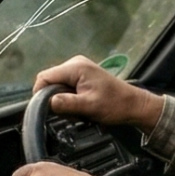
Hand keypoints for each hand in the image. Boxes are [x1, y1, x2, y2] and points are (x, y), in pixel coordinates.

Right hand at [33, 56, 165, 131]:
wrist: (134, 105)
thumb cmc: (115, 105)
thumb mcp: (89, 106)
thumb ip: (66, 103)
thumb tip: (46, 103)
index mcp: (75, 67)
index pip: (44, 77)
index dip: (40, 94)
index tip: (46, 109)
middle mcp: (74, 63)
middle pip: (49, 80)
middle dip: (54, 98)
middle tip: (68, 112)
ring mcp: (78, 68)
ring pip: (56, 85)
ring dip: (62, 100)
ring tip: (77, 109)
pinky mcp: (81, 75)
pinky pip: (65, 86)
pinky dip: (68, 98)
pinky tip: (80, 105)